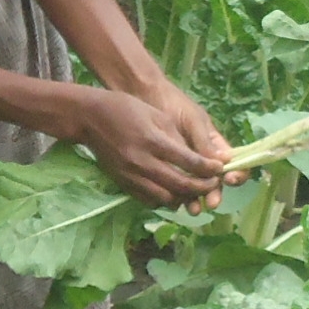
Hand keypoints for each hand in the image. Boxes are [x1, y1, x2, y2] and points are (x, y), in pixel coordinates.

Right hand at [72, 89, 229, 208]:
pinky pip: (148, 200)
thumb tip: (197, 158)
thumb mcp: (156, 115)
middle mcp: (142, 162)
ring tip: (194, 191)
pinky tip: (173, 194)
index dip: (208, 170)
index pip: (189, 162)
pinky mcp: (123, 183)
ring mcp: (131, 175)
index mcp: (153, 141)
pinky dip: (164, 200)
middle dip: (201, 188)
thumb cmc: (126, 108)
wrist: (90, 117)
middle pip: (180, 185)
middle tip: (212, 185)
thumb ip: (177, 138)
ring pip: (165, 198)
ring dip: (183, 198)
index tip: (219, 170)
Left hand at [139, 79, 239, 197]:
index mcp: (215, 146)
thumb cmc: (174, 105)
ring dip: (197, 200)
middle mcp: (203, 160)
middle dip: (215, 193)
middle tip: (211, 203)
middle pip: (215, 182)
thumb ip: (205, 142)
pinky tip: (175, 201)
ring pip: (196, 189)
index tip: (230, 180)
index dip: (237, 174)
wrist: (146, 100)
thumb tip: (224, 163)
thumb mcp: (193, 121)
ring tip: (193, 209)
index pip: (235, 164)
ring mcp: (185, 167)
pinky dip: (179, 196)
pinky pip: (177, 187)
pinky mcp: (168, 171)